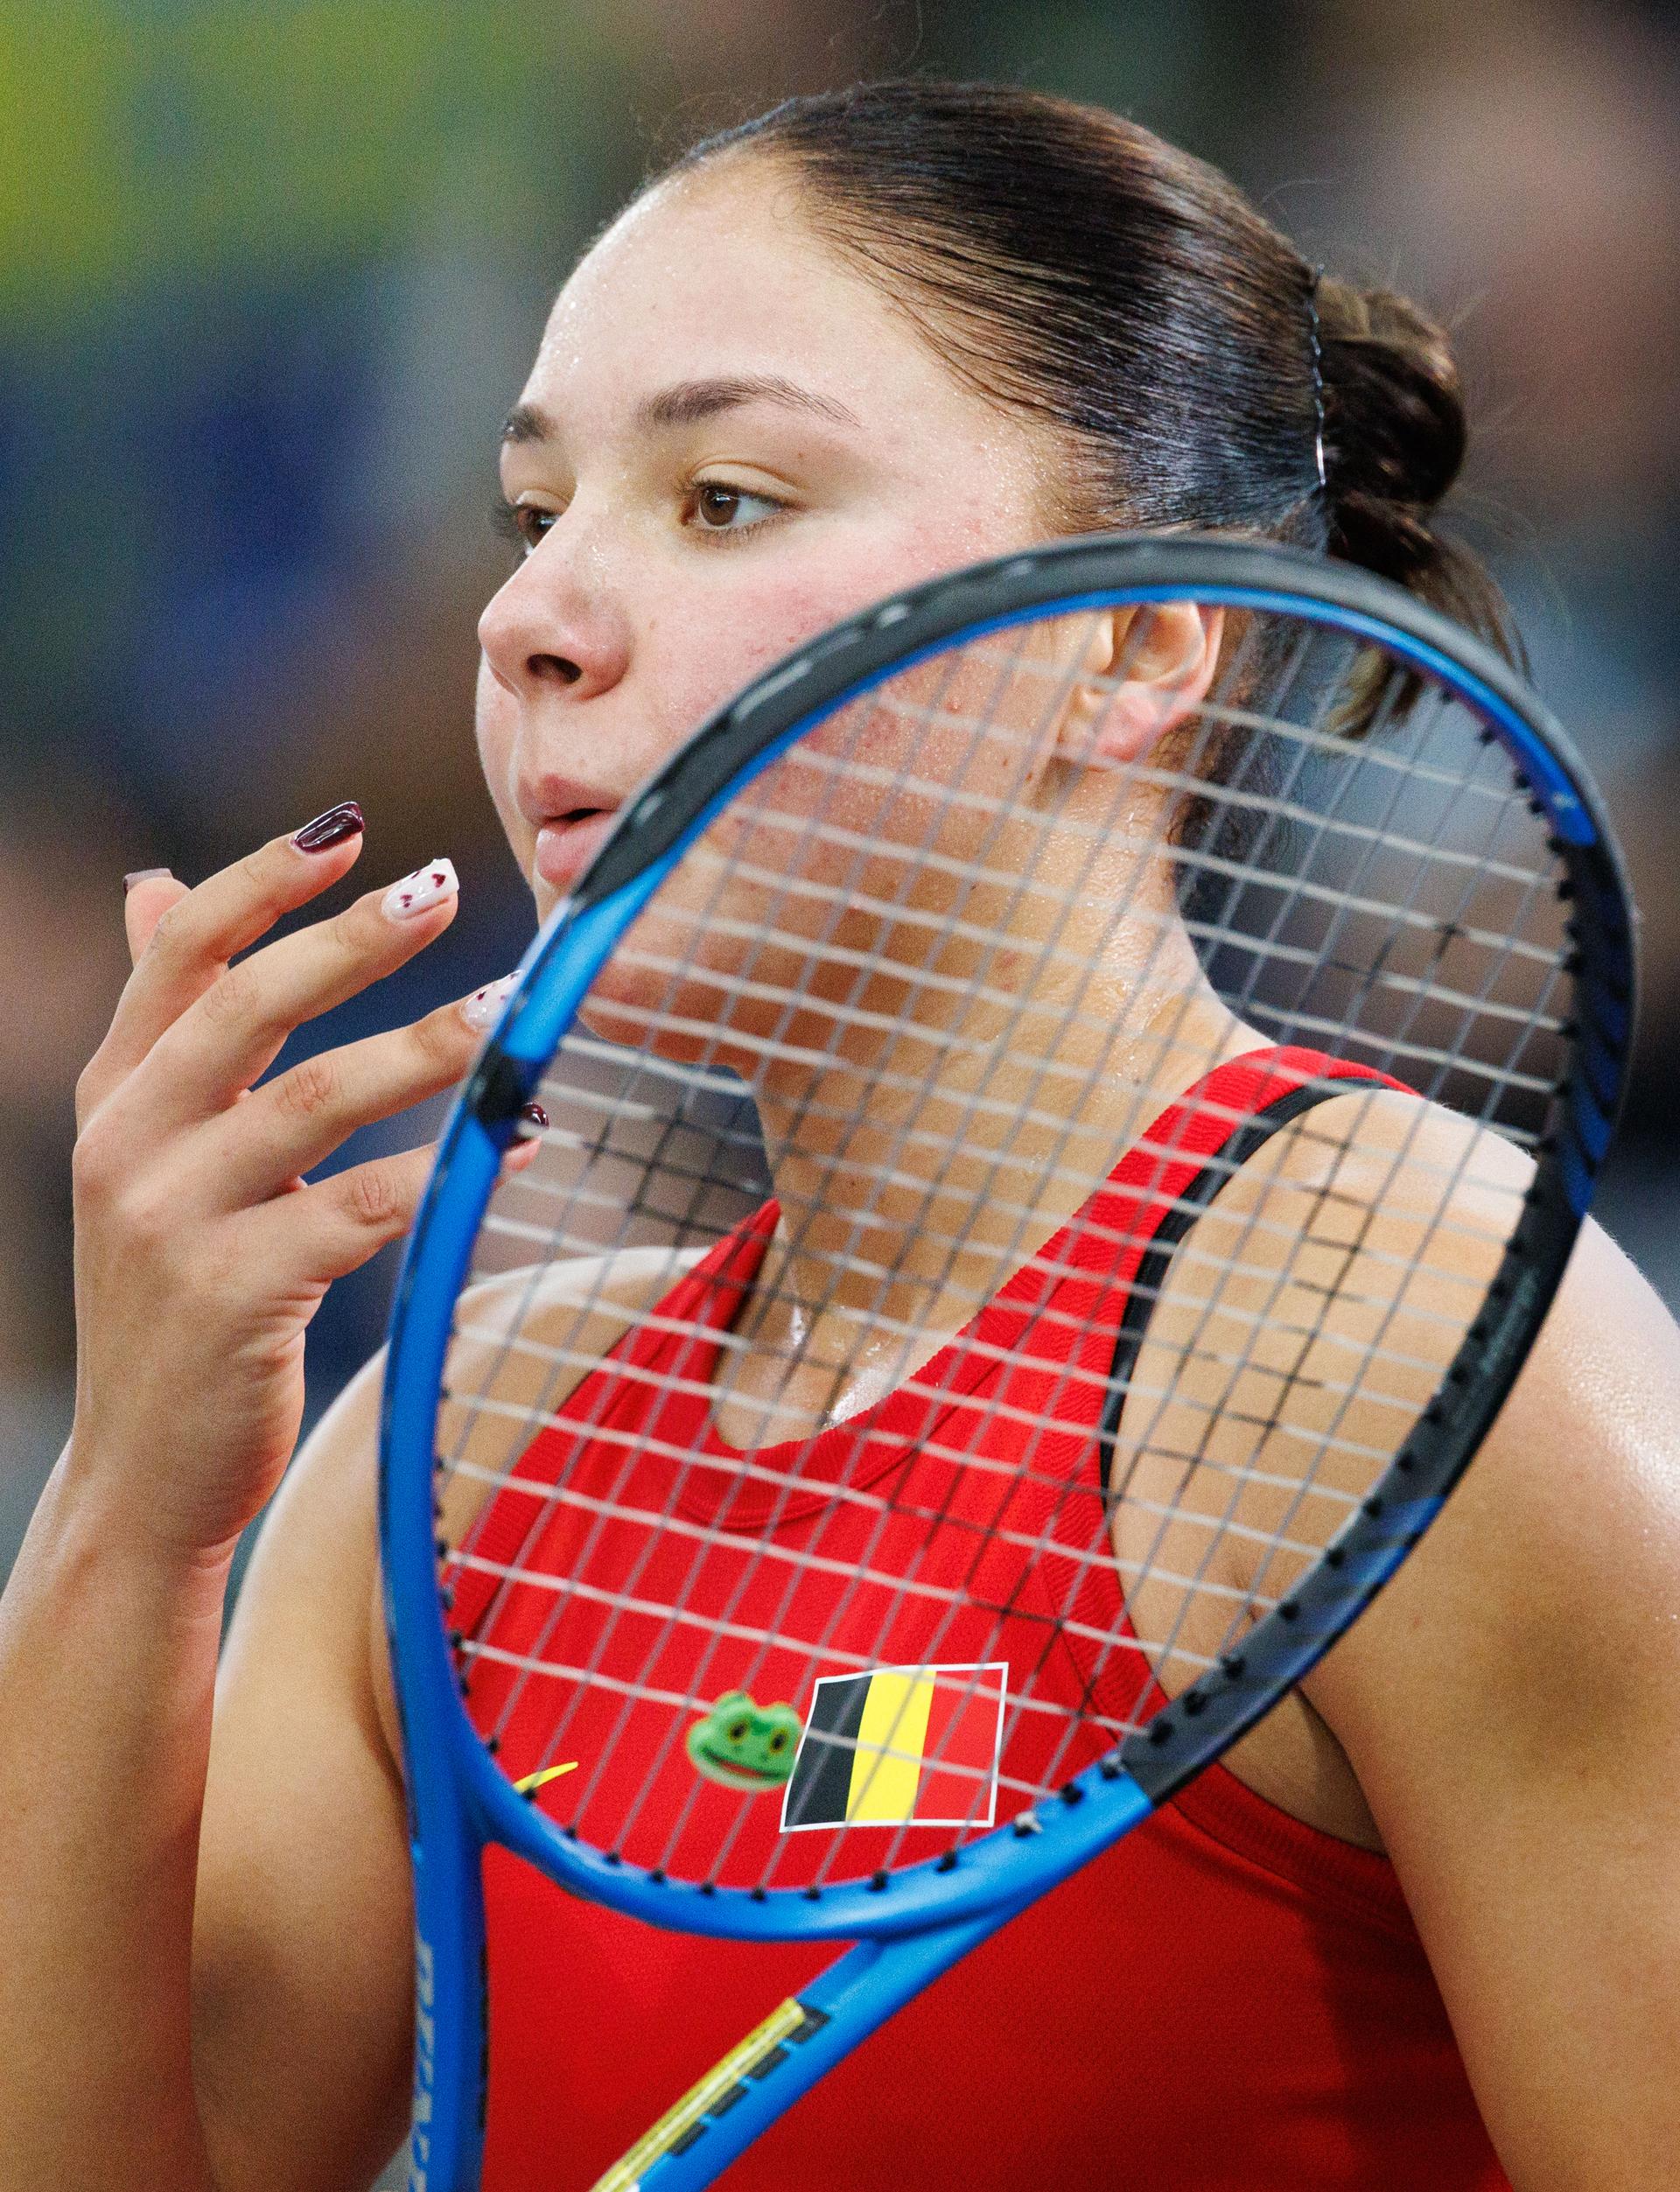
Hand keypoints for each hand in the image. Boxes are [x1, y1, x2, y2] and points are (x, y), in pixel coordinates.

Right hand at [66, 808, 527, 1559]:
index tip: (350, 828)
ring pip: (316, 1100)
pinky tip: (521, 1143)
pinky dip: (446, 1169)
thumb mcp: (147, 1153)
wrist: (141, 1473)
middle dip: (354, 939)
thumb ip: (169, 1030)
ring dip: (428, 1048)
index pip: (180, 956)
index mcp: (115, 1097)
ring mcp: (172, 1221)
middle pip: (248, 1005)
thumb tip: (155, 882)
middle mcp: (128, 1145)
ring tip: (512, 1012)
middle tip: (448, 887)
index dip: (263, 882)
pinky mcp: (233, 1295)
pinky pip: (358, 1208)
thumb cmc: (172, 1302)